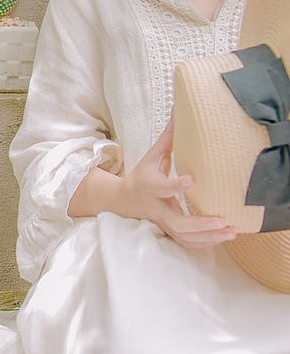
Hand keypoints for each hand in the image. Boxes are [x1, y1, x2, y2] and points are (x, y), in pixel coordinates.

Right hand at [120, 109, 235, 249]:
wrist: (122, 200)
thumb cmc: (142, 174)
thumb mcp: (152, 155)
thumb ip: (170, 137)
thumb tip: (180, 110)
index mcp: (150, 186)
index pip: (162, 187)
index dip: (175, 185)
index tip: (192, 179)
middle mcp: (156, 207)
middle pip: (176, 223)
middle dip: (200, 224)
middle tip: (222, 220)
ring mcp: (162, 222)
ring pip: (184, 237)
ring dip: (208, 237)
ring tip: (230, 231)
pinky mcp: (168, 230)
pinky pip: (186, 242)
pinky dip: (205, 243)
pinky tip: (222, 237)